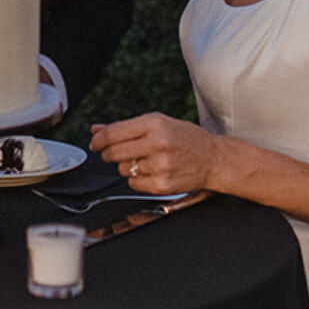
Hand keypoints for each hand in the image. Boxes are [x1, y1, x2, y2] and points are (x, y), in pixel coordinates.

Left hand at [90, 110, 215, 196]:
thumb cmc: (186, 139)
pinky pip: (133, 184)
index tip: (95, 144)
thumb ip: (125, 127)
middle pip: (113, 153)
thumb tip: (96, 129)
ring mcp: (160, 166)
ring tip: (145, 160)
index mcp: (155, 124)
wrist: (214, 159)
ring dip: (127, 166)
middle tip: (112, 153)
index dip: (98, 140)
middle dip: (107, 154)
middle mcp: (157, 143)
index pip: (113, 133)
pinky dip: (137, 180)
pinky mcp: (162, 185)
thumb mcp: (158, 123)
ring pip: (123, 169)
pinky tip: (152, 172)